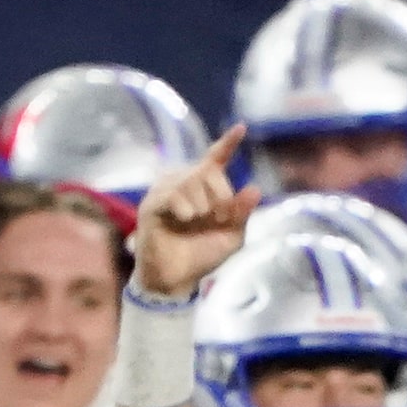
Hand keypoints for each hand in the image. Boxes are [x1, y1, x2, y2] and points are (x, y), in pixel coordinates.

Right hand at [132, 126, 260, 301]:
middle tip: (217, 220)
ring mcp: (166, 190)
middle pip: (210, 171)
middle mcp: (184, 182)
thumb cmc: (202, 255)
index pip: (216, 159)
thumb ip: (242, 213)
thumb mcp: (231, 236)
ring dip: (203, 208)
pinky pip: (175, 195)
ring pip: (193, 181)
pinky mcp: (152, 202)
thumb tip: (254, 189)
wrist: (177, 279)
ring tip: (195, 223)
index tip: (241, 128)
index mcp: (204, 187)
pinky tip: (183, 221)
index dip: (227, 144)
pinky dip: (186, 211)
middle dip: (221, 198)